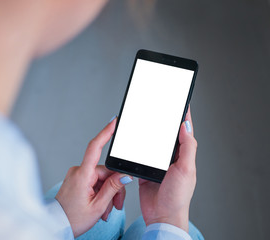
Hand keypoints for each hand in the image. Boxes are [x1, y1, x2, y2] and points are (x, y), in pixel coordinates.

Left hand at [56, 117, 132, 236]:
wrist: (57, 226)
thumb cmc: (72, 219)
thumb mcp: (98, 206)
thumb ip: (112, 188)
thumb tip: (124, 176)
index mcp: (82, 175)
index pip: (95, 147)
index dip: (105, 132)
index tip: (114, 121)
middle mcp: (78, 171)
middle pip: (105, 172)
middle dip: (114, 188)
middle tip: (116, 206)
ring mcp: (77, 175)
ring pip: (102, 179)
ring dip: (107, 194)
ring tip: (106, 211)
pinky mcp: (77, 179)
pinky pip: (94, 181)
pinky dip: (100, 193)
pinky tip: (100, 206)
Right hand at [139, 108, 196, 231]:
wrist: (161, 215)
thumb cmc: (178, 197)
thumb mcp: (186, 170)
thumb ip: (187, 147)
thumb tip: (186, 126)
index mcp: (183, 155)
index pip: (184, 131)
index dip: (183, 116)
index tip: (180, 101)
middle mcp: (171, 157)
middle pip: (167, 134)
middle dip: (164, 120)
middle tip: (160, 104)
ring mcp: (157, 163)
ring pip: (152, 142)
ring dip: (149, 131)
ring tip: (146, 116)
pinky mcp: (145, 169)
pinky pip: (140, 153)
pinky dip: (137, 145)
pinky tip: (134, 137)